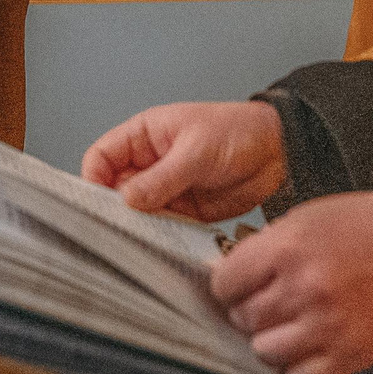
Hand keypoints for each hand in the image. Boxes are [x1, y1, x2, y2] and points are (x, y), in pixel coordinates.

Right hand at [81, 101, 285, 222]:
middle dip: (115, 209)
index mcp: (143, 136)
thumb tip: (126, 199)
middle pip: (114, 189)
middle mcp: (149, 163)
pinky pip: (163, 225)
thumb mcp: (195, 150)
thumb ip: (161, 178)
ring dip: (140, 226)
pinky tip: (166, 243)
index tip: (97, 203)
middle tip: (120, 228)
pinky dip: (162, 236)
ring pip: (137, 212)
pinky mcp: (184, 210)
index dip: (94, 179)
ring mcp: (166, 188)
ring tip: (145, 238)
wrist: (278, 150)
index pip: (102, 157)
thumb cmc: (237, 130)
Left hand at [212, 192, 372, 373]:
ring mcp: (326, 327)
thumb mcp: (307, 217)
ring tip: (289, 325)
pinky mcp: (350, 356)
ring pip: (266, 352)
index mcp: (288, 250)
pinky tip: (308, 347)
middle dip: (249, 311)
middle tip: (266, 302)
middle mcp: (303, 290)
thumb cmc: (368, 226)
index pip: (225, 283)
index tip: (236, 286)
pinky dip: (299, 368)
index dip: (229, 284)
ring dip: (272, 340)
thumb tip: (236, 275)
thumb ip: (268, 247)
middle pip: (244, 318)